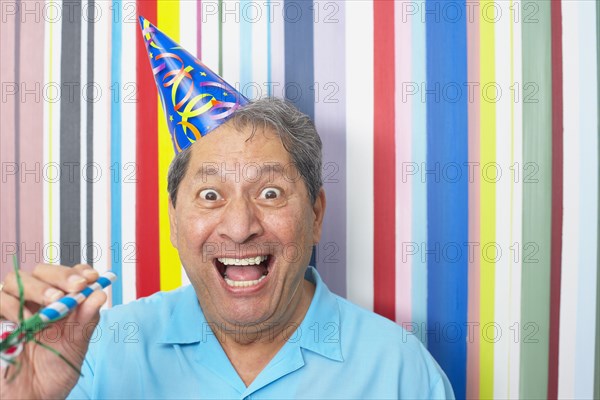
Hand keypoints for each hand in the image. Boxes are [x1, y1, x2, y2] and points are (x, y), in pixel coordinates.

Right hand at [0, 264, 106, 398]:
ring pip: (15, 280)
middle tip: (76, 287)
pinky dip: (13, 305)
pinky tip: (29, 320)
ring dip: (38, 287)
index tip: (91, 277)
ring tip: (54, 302)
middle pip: (41, 271)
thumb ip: (86, 319)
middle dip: (60, 275)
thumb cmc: (55, 371)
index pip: (66, 274)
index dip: (78, 271)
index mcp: (59, 302)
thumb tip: (100, 294)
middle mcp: (35, 301)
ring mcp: (13, 309)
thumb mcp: (76, 345)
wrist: (33, 398)